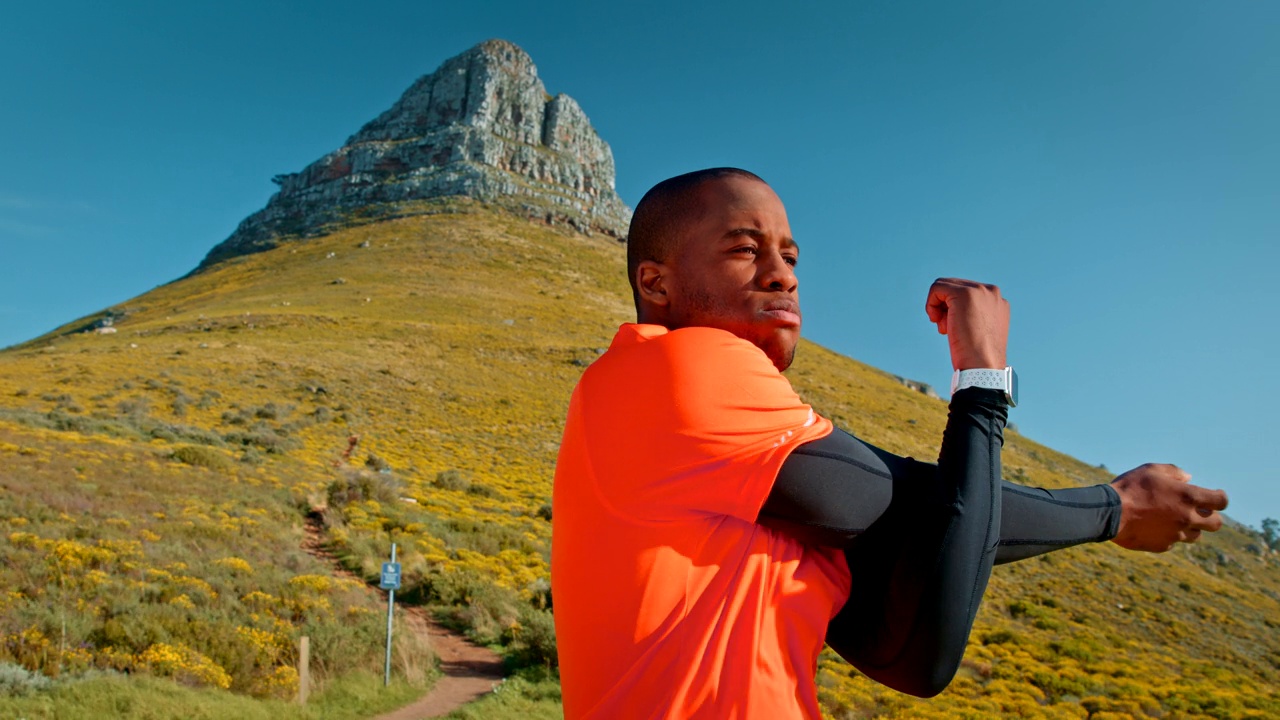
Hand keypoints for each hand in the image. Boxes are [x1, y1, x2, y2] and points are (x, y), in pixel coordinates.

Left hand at [925, 278, 1009, 369]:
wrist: (982, 365)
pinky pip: (937, 288)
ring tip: (945, 328)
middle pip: (954, 288)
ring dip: (938, 307)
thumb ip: (972, 315)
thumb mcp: (979, 331)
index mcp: (998, 301)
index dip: (953, 309)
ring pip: (945, 286)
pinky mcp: (964, 293)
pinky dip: (931, 304)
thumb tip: (952, 311)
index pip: (966, 293)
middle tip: (946, 329)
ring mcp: (980, 290)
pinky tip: (937, 321)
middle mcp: (992, 292)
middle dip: (945, 308)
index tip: (953, 328)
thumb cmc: (978, 356)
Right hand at [1109, 463, 1228, 551]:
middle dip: (1211, 517)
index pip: (1221, 501)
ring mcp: (1176, 534)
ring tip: (1175, 519)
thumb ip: (1173, 472)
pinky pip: (1173, 542)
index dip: (1220, 498)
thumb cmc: (1130, 487)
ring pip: (1196, 535)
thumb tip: (1188, 478)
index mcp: (1188, 497)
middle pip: (1216, 523)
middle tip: (1199, 511)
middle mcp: (1187, 517)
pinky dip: (1169, 535)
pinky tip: (1155, 527)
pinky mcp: (1162, 545)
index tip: (1215, 496)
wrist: (1109, 513)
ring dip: (1191, 527)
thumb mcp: (1151, 470)